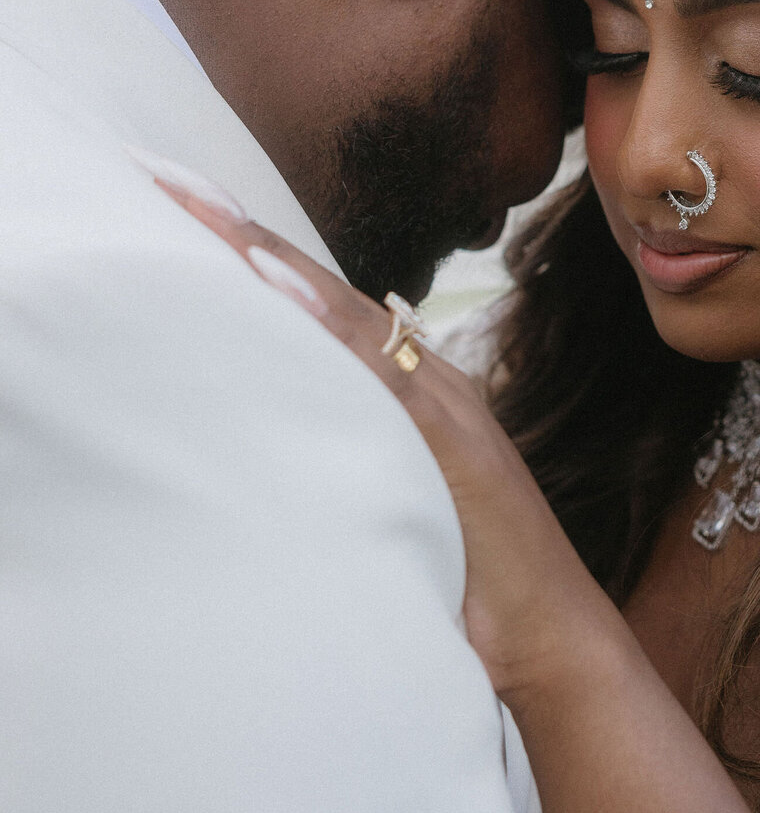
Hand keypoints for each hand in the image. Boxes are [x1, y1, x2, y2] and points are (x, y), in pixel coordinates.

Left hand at [148, 170, 620, 705]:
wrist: (550, 637)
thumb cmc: (468, 579)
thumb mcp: (388, 508)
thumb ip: (346, 463)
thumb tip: (276, 444)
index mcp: (406, 387)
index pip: (311, 305)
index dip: (246, 253)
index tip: (175, 203)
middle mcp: (423, 377)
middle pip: (315, 288)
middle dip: (237, 229)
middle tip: (156, 174)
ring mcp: (441, 403)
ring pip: (340, 312)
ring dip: (266, 256)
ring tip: (196, 204)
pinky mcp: (452, 441)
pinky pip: (380, 372)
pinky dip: (325, 324)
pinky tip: (274, 287)